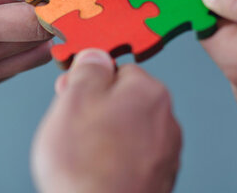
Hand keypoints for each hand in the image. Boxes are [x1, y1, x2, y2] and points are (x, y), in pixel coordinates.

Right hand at [32, 49, 180, 192]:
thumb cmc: (86, 165)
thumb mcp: (74, 98)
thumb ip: (88, 69)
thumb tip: (96, 55)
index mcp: (149, 92)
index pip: (118, 69)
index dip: (88, 81)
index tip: (70, 92)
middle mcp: (166, 120)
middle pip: (124, 100)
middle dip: (96, 109)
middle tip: (70, 126)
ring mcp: (166, 153)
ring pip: (128, 130)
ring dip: (106, 135)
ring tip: (82, 154)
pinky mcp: (159, 180)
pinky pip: (133, 157)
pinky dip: (116, 160)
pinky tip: (97, 171)